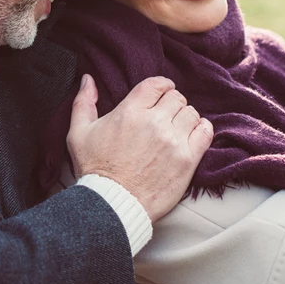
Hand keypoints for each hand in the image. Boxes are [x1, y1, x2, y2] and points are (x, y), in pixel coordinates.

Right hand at [66, 74, 211, 221]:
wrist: (112, 204)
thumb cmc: (94, 170)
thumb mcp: (78, 133)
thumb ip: (83, 102)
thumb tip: (88, 79)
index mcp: (130, 112)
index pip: (157, 84)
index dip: (161, 86)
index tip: (160, 93)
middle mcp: (154, 122)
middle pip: (176, 98)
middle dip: (171, 103)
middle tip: (165, 115)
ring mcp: (173, 140)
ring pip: (191, 113)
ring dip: (184, 118)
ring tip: (176, 128)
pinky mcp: (187, 159)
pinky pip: (205, 132)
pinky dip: (201, 129)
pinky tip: (191, 135)